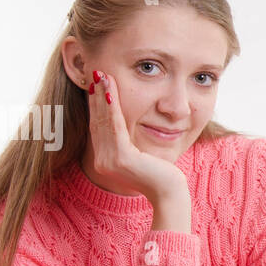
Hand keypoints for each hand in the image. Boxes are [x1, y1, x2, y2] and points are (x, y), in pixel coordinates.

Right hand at [86, 70, 186, 203]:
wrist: (169, 192)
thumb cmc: (161, 173)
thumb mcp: (140, 153)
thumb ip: (129, 140)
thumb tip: (126, 121)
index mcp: (105, 160)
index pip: (99, 126)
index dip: (96, 104)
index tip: (96, 83)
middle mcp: (102, 162)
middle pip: (98, 121)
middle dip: (96, 95)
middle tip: (95, 72)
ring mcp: (109, 161)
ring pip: (105, 121)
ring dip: (102, 96)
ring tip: (102, 76)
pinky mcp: (121, 159)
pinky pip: (115, 127)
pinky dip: (112, 107)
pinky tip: (110, 92)